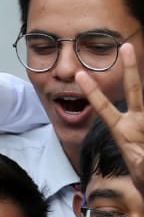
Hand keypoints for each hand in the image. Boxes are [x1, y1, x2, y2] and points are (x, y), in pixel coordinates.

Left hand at [77, 42, 143, 191]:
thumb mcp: (139, 170)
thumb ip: (142, 160)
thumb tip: (142, 150)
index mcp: (122, 131)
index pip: (104, 107)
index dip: (93, 92)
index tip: (79, 75)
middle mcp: (137, 122)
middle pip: (135, 90)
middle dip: (131, 69)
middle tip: (126, 46)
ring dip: (140, 77)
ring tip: (135, 51)